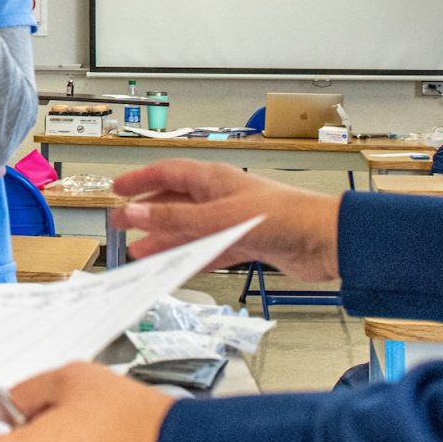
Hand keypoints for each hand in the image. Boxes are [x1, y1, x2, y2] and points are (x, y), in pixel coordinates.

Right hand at [111, 161, 341, 281]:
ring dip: (165, 241)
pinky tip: (175, 268)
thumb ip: (175, 218)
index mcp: (214, 179)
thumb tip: (134, 213)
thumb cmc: (284, 215)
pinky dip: (190, 259)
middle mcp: (222, 197)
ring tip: (140, 254)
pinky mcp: (246, 244)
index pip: (168, 173)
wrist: (324, 240)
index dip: (141, 180)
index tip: (118, 189)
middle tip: (121, 225)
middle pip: (175, 203)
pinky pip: (208, 251)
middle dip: (147, 214)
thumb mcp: (219, 217)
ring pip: (189, 230)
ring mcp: (233, 221)